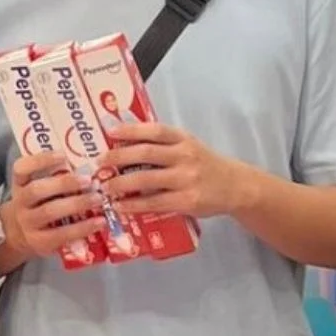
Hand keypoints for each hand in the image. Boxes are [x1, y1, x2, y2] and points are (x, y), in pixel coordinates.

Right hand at [5, 151, 104, 257]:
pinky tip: (99, 222)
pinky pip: (61, 234)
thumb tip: (88, 166)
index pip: (21, 168)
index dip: (40, 160)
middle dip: (64, 183)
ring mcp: (28, 224)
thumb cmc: (39, 204)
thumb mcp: (39, 187)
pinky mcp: (40, 242)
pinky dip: (82, 228)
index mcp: (20, 183)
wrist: (21, 235)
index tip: (63, 155)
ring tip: (98, 199)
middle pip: (37, 190)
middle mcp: (20, 202)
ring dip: (76, 204)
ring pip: (49, 212)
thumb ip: (55, 176)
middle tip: (88, 180)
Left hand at [97, 122, 243, 218]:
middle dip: (118, 157)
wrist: (235, 186)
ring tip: (105, 186)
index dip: (131, 129)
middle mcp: (185, 156)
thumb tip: (125, 142)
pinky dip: (135, 205)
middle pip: (146, 153)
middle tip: (99, 162)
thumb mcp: (189, 146)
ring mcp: (186, 179)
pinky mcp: (187, 201)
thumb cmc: (205, 165)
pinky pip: (154, 202)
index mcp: (183, 139)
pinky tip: (121, 206)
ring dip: (121, 183)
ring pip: (146, 179)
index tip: (110, 132)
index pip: (154, 130)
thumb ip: (164, 144)